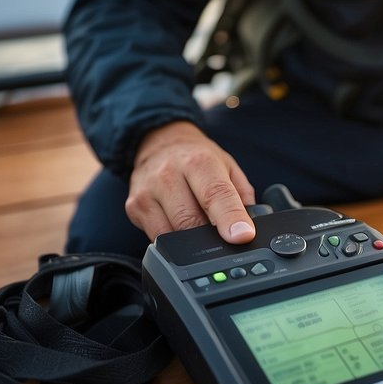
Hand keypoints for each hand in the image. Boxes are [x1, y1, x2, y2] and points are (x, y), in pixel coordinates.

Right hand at [126, 121, 256, 244]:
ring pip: (172, 234)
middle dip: (211, 237)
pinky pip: (156, 237)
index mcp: (199, 162)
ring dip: (191, 242)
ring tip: (200, 228)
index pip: (216, 194)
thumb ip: (242, 197)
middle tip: (223, 239)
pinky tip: (179, 227)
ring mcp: (148, 192)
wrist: (159, 141)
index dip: (231, 218)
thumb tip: (248, 228)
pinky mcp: (134, 207)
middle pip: (191, 220)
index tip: (242, 236)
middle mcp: (169, 174)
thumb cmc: (198, 159)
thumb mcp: (227, 167)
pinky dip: (173, 241)